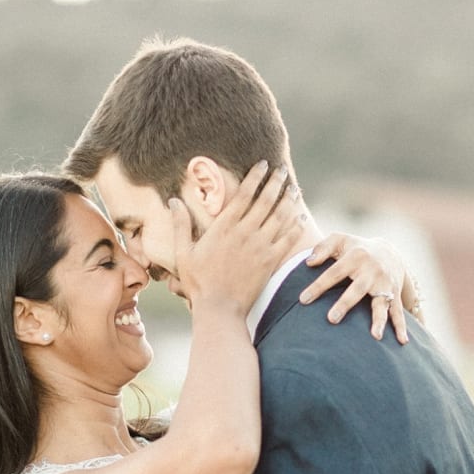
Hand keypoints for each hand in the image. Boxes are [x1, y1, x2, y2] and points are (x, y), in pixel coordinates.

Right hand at [170, 161, 304, 314]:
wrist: (219, 308)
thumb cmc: (198, 282)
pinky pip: (288, 239)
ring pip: (280, 216)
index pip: (243, 194)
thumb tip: (173, 201)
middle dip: (276, 182)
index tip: (263, 164)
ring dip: (288, 200)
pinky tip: (300, 217)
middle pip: (265, 200)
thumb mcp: (183, 253)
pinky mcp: (270, 261)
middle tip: (283, 170)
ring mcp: (260, 247)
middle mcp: (244, 232)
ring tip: (294, 189)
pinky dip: (296, 226)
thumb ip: (180, 225)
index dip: (255, 177)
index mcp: (224, 227)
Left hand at [299, 233, 423, 342]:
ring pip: (381, 303)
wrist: (388, 251)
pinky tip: (402, 341)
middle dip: (345, 304)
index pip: (334, 272)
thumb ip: (322, 248)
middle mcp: (372, 271)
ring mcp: (385, 284)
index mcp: (356, 257)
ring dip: (379, 320)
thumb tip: (308, 262)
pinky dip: (401, 327)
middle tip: (332, 319)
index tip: (303, 300)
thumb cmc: (355, 248)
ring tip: (375, 336)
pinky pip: (398, 312)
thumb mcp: (339, 240)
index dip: (319, 286)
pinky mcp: (394, 295)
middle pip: (357, 289)